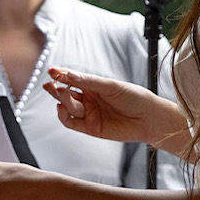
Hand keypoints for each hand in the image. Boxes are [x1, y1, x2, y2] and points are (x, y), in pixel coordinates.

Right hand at [44, 67, 167, 144]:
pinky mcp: (90, 128)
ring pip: (68, 107)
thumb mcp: (110, 86)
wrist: (149, 118)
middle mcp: (89, 100)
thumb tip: (68, 75)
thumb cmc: (134, 98)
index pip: (73, 80)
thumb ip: (88, 82)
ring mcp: (89, 113)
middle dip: (57, 88)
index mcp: (94, 86)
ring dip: (62, 99)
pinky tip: (61, 107)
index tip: (52, 71)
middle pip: (66, 93)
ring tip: (61, 92)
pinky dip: (63, 116)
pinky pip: (71, 123)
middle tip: (50, 83)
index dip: (61, 75)